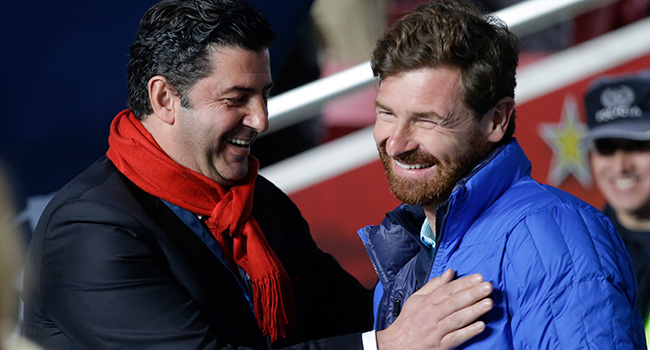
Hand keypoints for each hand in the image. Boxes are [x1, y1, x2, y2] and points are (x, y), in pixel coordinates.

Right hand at [375, 269, 492, 349]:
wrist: (396, 344)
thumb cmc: (408, 321)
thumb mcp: (416, 299)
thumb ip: (434, 285)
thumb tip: (450, 272)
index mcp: (427, 302)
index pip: (448, 290)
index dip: (464, 283)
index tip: (479, 278)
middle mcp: (432, 315)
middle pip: (454, 302)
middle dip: (472, 294)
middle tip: (488, 287)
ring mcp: (436, 331)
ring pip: (456, 319)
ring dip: (473, 311)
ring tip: (489, 303)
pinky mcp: (440, 345)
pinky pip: (455, 338)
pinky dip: (468, 332)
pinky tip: (481, 326)